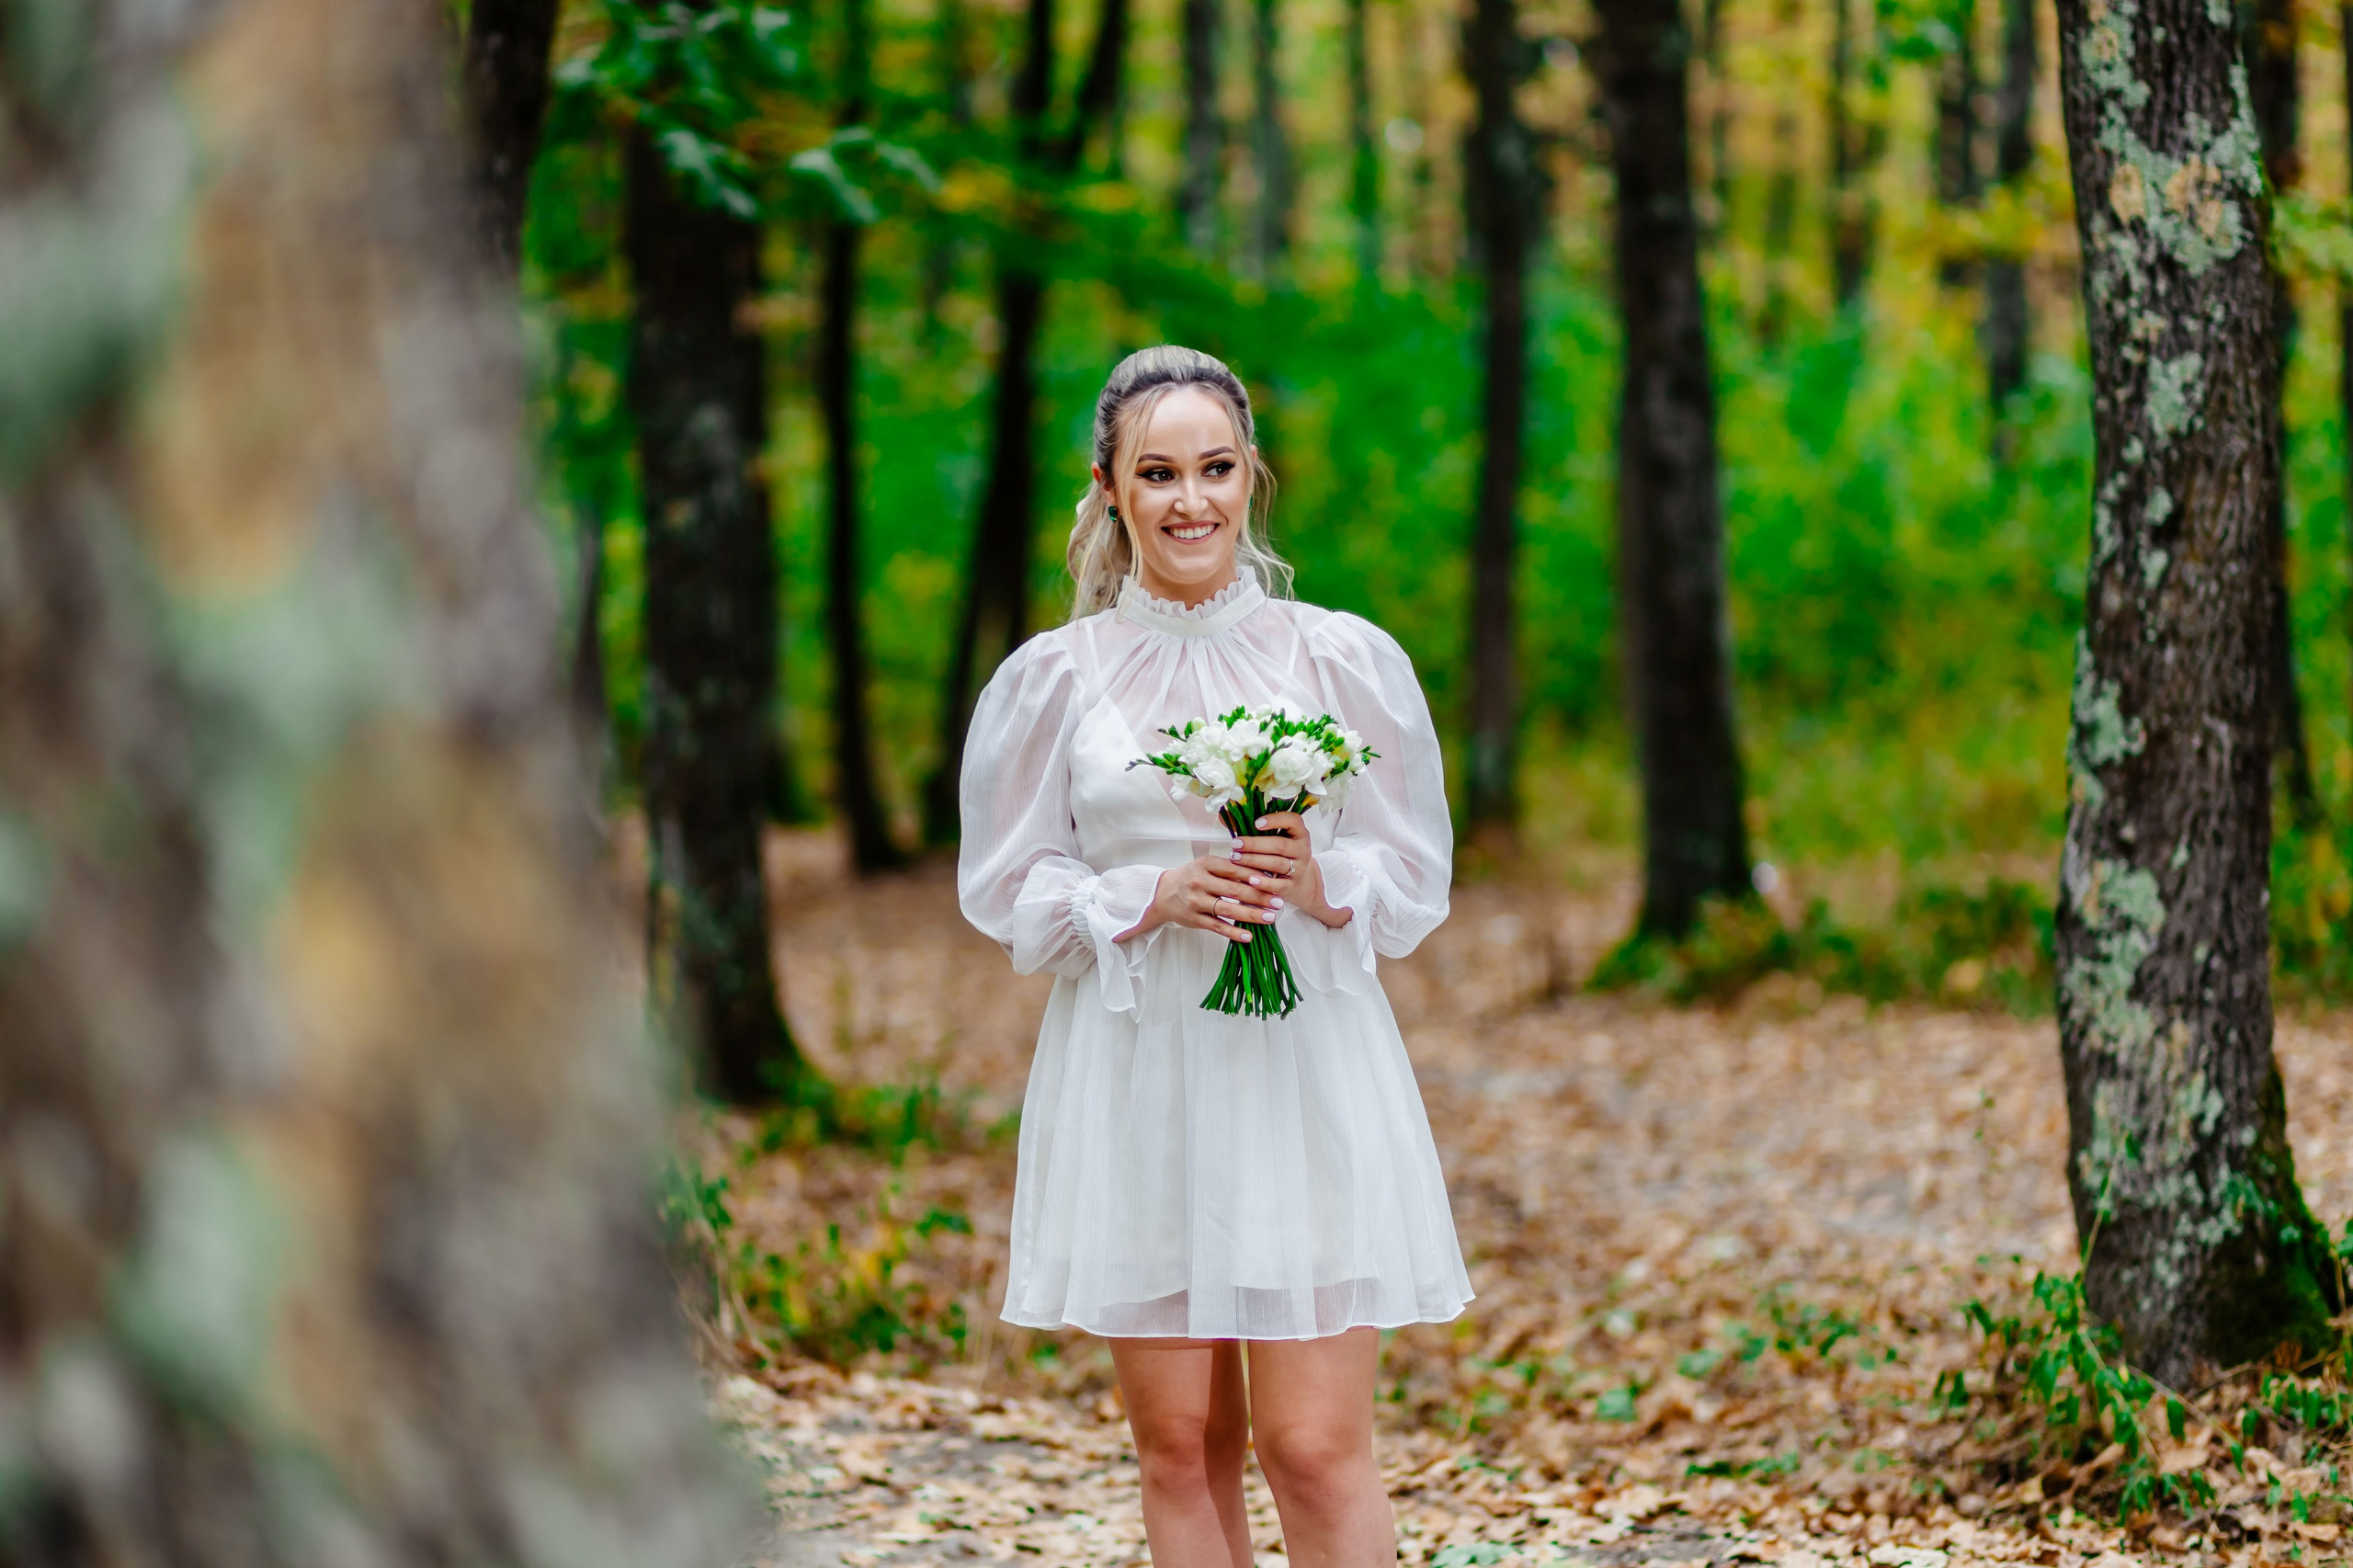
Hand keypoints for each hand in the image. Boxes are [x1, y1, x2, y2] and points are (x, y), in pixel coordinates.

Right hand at [1120, 847, 1285, 944]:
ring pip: (1228, 909)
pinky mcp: (1194, 919)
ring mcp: (1196, 901)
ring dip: (1251, 915)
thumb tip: (1262, 875)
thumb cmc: (1191, 877)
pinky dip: (1233, 932)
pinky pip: (1217, 926)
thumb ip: (1229, 868)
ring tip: (1270, 918)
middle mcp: (1200, 882)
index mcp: (1206, 864)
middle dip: (1259, 896)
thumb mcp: (1206, 865)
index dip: (1255, 876)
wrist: (1161, 893)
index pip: (1235, 869)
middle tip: (1278, 902)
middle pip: (1235, 890)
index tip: (1274, 881)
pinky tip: (1248, 936)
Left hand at [1225, 810, 1349, 929]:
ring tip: (1236, 859)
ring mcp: (1299, 869)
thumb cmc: (1279, 855)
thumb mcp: (1272, 840)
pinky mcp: (1292, 886)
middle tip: (1235, 844)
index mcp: (1299, 833)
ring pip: (1277, 864)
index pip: (1293, 821)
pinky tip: (1250, 880)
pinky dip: (1264, 883)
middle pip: (1280, 845)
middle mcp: (1302, 850)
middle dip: (1255, 844)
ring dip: (1254, 861)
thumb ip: (1251, 828)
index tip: (1256, 823)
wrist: (1298, 882)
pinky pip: (1278, 885)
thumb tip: (1224, 816)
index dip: (1276, 820)